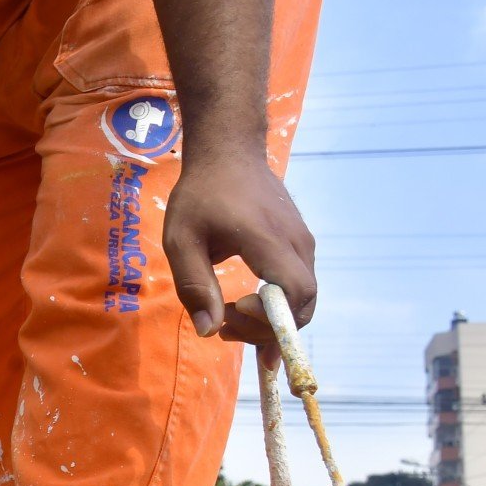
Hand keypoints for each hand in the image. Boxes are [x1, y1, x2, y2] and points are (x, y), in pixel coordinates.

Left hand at [163, 152, 314, 347]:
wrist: (229, 154)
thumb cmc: (200, 195)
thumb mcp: (181, 240)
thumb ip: (195, 285)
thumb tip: (209, 331)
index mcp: (268, 239)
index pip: (294, 292)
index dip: (271, 315)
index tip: (235, 308)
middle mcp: (296, 243)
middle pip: (302, 304)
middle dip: (266, 328)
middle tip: (224, 326)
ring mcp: (303, 243)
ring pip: (303, 299)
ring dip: (270, 319)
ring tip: (228, 317)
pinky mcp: (300, 245)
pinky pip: (298, 286)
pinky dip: (277, 307)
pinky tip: (248, 315)